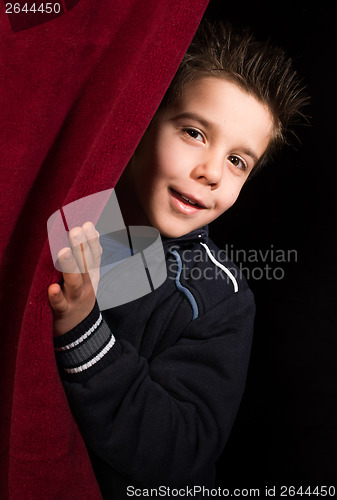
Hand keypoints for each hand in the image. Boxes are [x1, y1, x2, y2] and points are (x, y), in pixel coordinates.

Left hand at [48, 221, 101, 336]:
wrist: (80, 331)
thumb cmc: (79, 297)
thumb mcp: (89, 277)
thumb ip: (89, 255)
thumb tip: (92, 228)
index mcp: (91, 275)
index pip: (94, 255)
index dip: (92, 240)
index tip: (87, 224)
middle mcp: (85, 285)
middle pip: (86, 265)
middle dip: (82, 247)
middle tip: (75, 230)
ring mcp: (75, 298)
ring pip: (74, 282)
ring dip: (69, 267)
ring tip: (64, 252)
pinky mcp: (63, 311)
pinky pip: (59, 304)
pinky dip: (57, 297)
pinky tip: (52, 288)